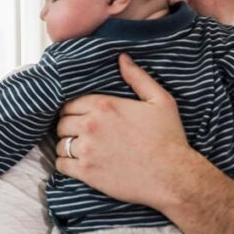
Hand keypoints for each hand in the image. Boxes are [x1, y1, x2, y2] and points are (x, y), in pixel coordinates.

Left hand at [54, 53, 198, 208]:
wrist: (172, 176)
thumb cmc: (168, 139)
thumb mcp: (160, 100)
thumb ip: (137, 77)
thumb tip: (122, 57)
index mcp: (104, 105)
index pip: (70, 103)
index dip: (73, 110)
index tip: (80, 116)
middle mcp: (91, 125)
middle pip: (62, 122)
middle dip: (68, 127)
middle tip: (79, 133)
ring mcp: (87, 149)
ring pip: (61, 144)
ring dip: (67, 145)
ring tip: (79, 149)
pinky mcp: (86, 172)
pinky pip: (61, 165)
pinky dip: (65, 164)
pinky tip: (76, 164)